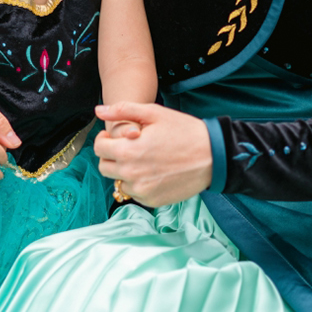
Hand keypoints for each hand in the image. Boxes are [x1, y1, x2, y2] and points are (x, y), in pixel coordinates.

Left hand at [93, 102, 212, 206]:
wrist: (213, 156)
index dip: (104, 139)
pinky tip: (152, 171)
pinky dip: (138, 183)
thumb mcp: (154, 113)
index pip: (99, 148)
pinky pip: (134, 193)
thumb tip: (98, 111)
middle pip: (104, 167)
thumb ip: (122, 110)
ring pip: (118, 181)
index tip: (114, 137)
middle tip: (127, 148)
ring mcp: (142, 190)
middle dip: (111, 156)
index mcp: (128, 151)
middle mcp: (131, 174)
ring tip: (142, 159)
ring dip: (123, 171)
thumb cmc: (184, 131)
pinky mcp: (152, 200)